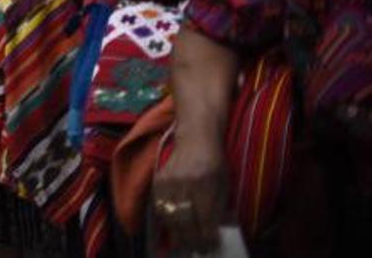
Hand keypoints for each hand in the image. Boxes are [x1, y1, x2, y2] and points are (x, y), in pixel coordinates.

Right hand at [153, 134, 227, 253]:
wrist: (195, 136)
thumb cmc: (215, 160)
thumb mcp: (224, 183)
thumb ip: (219, 206)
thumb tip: (214, 231)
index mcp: (204, 183)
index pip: (205, 219)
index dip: (208, 236)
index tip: (212, 245)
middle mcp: (184, 183)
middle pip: (186, 221)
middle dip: (193, 240)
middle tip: (199, 249)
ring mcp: (168, 181)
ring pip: (171, 217)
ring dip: (179, 234)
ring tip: (186, 243)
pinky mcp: (158, 180)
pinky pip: (160, 206)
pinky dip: (167, 220)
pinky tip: (174, 227)